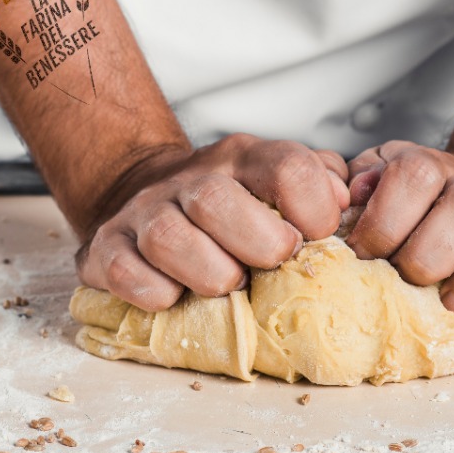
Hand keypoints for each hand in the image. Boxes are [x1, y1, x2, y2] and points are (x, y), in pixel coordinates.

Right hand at [78, 134, 347, 310]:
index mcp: (243, 158)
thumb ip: (320, 181)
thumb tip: (346, 200)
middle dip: (257, 246)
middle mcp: (191, 178)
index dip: (312, 209)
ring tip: (226, 283)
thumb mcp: (275, 180)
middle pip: (216, 200)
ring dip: (209, 274)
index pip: (288, 167)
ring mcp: (144, 211)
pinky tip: (176, 294)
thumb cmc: (227, 203)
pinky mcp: (107, 246)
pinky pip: (126, 272)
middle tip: (269, 265)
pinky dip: (156, 293)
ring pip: (169, 237)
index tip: (313, 237)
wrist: (141, 192)